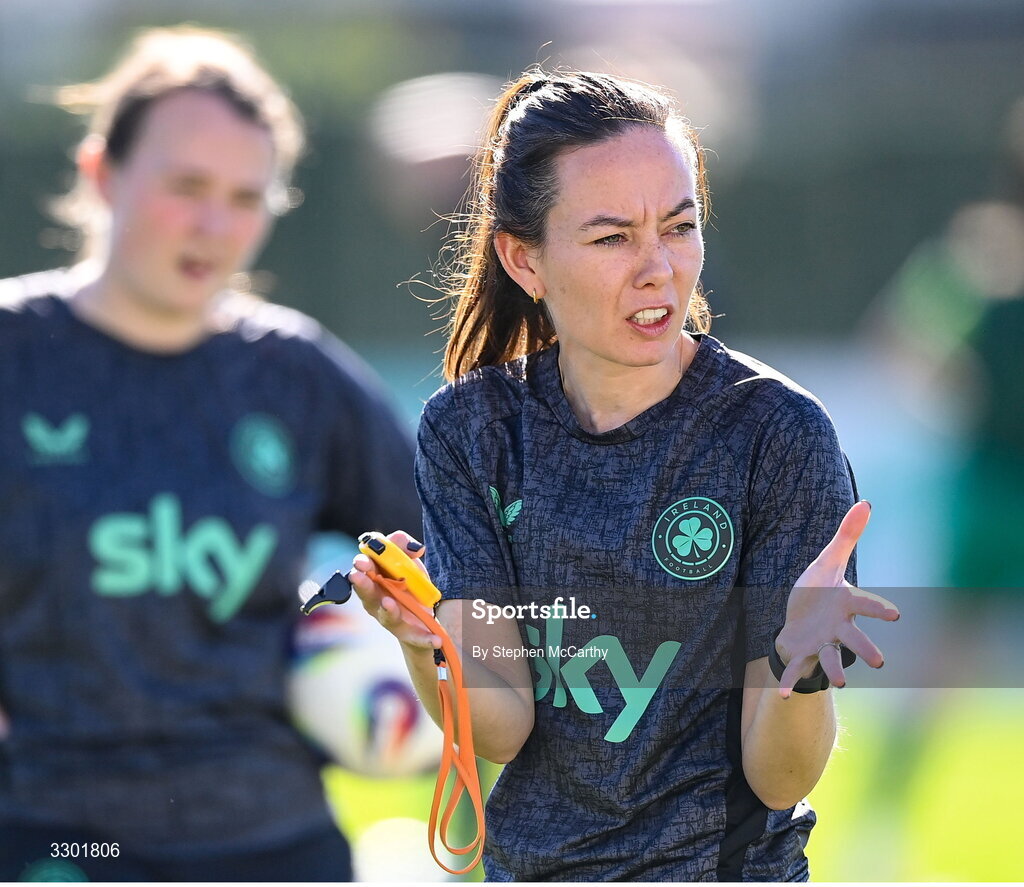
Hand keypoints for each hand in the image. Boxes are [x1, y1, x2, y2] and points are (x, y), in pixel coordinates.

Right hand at [349, 530, 440, 650]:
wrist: (423, 615)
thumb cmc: (408, 584)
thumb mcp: (408, 562)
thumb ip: (403, 546)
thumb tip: (414, 547)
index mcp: (374, 580)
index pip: (363, 571)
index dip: (361, 565)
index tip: (362, 561)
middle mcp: (377, 601)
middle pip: (367, 594)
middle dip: (363, 585)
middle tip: (358, 576)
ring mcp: (391, 618)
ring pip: (386, 616)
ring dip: (387, 610)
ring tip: (388, 602)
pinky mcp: (409, 634)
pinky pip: (416, 637)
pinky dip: (425, 639)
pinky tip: (436, 640)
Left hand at [776, 501, 899, 697]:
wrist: (800, 617)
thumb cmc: (819, 589)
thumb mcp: (827, 561)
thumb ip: (846, 536)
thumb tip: (865, 503)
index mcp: (844, 605)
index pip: (864, 605)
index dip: (878, 608)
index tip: (895, 614)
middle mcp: (837, 628)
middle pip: (854, 640)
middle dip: (865, 650)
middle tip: (879, 662)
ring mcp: (821, 643)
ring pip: (831, 659)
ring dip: (835, 669)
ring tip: (842, 683)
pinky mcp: (802, 653)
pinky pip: (796, 669)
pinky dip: (789, 681)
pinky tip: (781, 694)